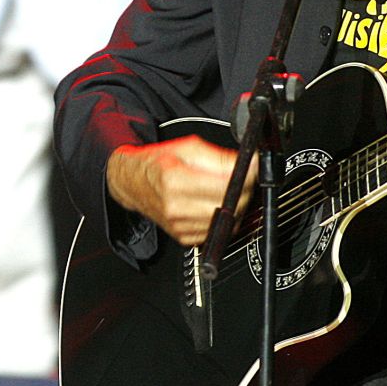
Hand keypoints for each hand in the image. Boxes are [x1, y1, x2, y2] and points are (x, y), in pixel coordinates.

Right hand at [107, 133, 255, 246]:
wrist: (133, 183)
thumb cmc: (157, 163)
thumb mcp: (187, 147)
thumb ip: (218, 156)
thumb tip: (246, 163)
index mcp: (175, 180)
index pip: (226, 185)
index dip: (246, 175)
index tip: (253, 168)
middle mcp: (176, 207)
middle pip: (231, 206)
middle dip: (245, 191)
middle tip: (245, 178)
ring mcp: (180, 226)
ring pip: (228, 222)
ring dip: (236, 206)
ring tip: (228, 190)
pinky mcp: (184, 238)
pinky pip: (218, 232)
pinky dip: (223, 219)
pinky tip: (215, 205)